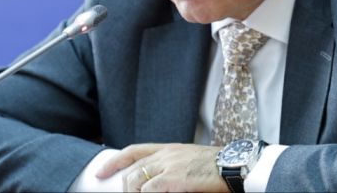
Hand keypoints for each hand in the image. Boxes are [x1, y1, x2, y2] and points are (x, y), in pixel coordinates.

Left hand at [95, 143, 226, 191]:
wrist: (235, 165)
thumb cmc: (218, 166)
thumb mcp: (190, 160)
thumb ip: (172, 165)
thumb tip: (157, 180)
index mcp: (169, 148)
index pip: (134, 151)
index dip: (115, 161)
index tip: (101, 172)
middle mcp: (166, 154)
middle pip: (131, 169)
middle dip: (123, 187)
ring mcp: (169, 165)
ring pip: (136, 181)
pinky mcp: (174, 178)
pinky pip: (149, 191)